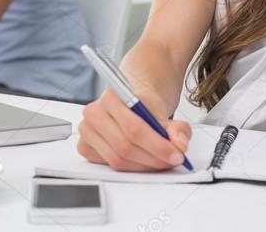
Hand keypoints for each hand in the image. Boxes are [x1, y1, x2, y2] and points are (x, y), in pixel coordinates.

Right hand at [77, 89, 191, 171]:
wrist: (129, 101)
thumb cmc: (142, 105)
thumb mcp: (162, 111)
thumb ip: (176, 127)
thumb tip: (180, 144)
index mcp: (111, 97)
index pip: (133, 128)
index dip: (157, 145)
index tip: (177, 154)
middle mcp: (93, 113)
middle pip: (125, 147)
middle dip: (153, 158)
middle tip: (172, 160)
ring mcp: (86, 131)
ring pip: (117, 160)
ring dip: (144, 166)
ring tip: (160, 161)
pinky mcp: (85, 147)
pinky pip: (109, 166)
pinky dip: (130, 168)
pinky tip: (143, 161)